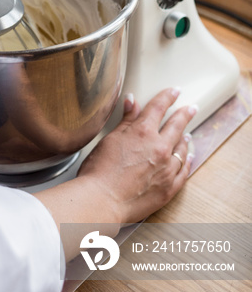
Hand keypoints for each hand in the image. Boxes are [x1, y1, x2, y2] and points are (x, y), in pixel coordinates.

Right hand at [77, 88, 195, 224]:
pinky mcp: (169, 188)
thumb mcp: (110, 139)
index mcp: (143, 132)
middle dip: (184, 114)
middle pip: (177, 125)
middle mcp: (159, 148)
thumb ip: (126, 120)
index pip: (159, 107)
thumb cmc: (99, 171)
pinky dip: (188, 161)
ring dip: (186, 138)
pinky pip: (184, 171)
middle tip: (191, 108)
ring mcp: (167, 169)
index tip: (174, 91)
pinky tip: (189, 157)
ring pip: (183, 148)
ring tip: (188, 133)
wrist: (102, 201)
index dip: (167, 96)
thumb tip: (133, 102)